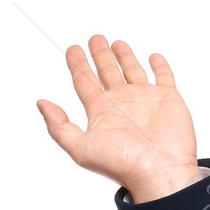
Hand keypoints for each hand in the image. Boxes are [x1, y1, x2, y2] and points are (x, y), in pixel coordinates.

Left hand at [37, 35, 207, 203]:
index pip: (84, 82)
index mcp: (101, 112)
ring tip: (116, 43)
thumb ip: (59, 127)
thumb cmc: (123, 164)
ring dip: (124, 56)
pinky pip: (163, 76)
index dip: (77, 65)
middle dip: (99, 55)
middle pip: (106, 72)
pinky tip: (153, 57)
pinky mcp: (167, 98)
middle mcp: (122, 104)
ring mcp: (145, 99)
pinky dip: (159, 65)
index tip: (72, 50)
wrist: (159, 170)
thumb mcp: (81, 148)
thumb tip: (41, 104)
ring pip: (131, 70)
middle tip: (94, 38)